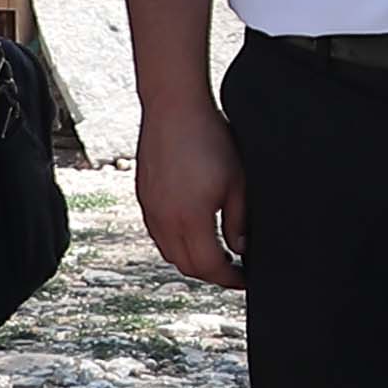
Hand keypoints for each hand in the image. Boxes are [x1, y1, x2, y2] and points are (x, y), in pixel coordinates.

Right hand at [134, 97, 247, 285]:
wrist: (174, 108)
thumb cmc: (209, 138)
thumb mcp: (237, 182)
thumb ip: (239, 220)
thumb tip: (240, 248)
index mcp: (190, 219)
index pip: (209, 266)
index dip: (230, 278)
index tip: (244, 279)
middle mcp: (165, 219)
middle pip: (186, 265)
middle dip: (211, 274)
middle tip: (232, 271)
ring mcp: (150, 208)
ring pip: (169, 252)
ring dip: (191, 260)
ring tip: (214, 254)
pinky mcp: (143, 196)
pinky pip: (157, 234)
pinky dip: (175, 243)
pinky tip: (192, 232)